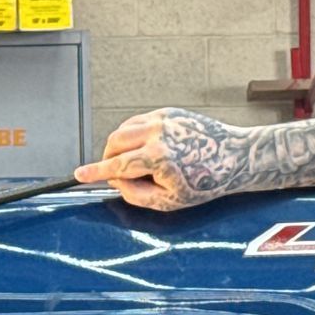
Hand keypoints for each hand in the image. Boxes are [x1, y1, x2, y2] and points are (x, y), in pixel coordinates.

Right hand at [74, 108, 249, 211]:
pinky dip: (133, 135)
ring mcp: (163, 119)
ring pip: (124, 129)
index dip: (95, 172)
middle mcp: (158, 133)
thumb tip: (117, 182)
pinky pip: (138, 122)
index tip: (79, 175)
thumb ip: (137, 195)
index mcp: (158, 157)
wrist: (235, 157)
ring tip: (135, 164)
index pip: (116, 165)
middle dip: (108, 158)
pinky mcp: (168, 112)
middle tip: (117, 174)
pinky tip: (144, 149)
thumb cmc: (206, 181)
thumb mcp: (170, 201)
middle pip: (115, 142)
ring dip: (120, 146)